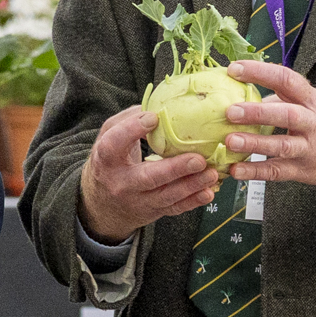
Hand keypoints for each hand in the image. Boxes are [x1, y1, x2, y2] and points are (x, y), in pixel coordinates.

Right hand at [78, 105, 223, 243]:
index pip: (114, 144)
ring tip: (212, 173)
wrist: (103, 204)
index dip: (132, 130)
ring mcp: (137, 200)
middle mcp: (121, 182)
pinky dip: (193, 202)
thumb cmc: (111, 161)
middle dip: (175, 169)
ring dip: (191, 185)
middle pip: (148, 177)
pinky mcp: (152, 212)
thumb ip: (128, 120)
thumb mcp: (109, 137)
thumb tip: (158, 105)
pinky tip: (208, 193)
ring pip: (166, 196)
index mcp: (106, 159)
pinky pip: (174, 209)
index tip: (154, 117)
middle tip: (198, 158)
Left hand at [222, 61, 315, 190]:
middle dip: (257, 113)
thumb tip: (250, 95)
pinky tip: (236, 169)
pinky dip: (256, 172)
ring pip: (281, 146)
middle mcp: (314, 123)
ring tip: (229, 141)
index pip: (287, 79)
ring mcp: (310, 148)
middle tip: (230, 111)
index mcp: (314, 100)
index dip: (260, 73)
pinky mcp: (305, 171)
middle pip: (285, 114)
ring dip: (254, 143)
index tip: (234, 69)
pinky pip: (278, 172)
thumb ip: (287, 99)